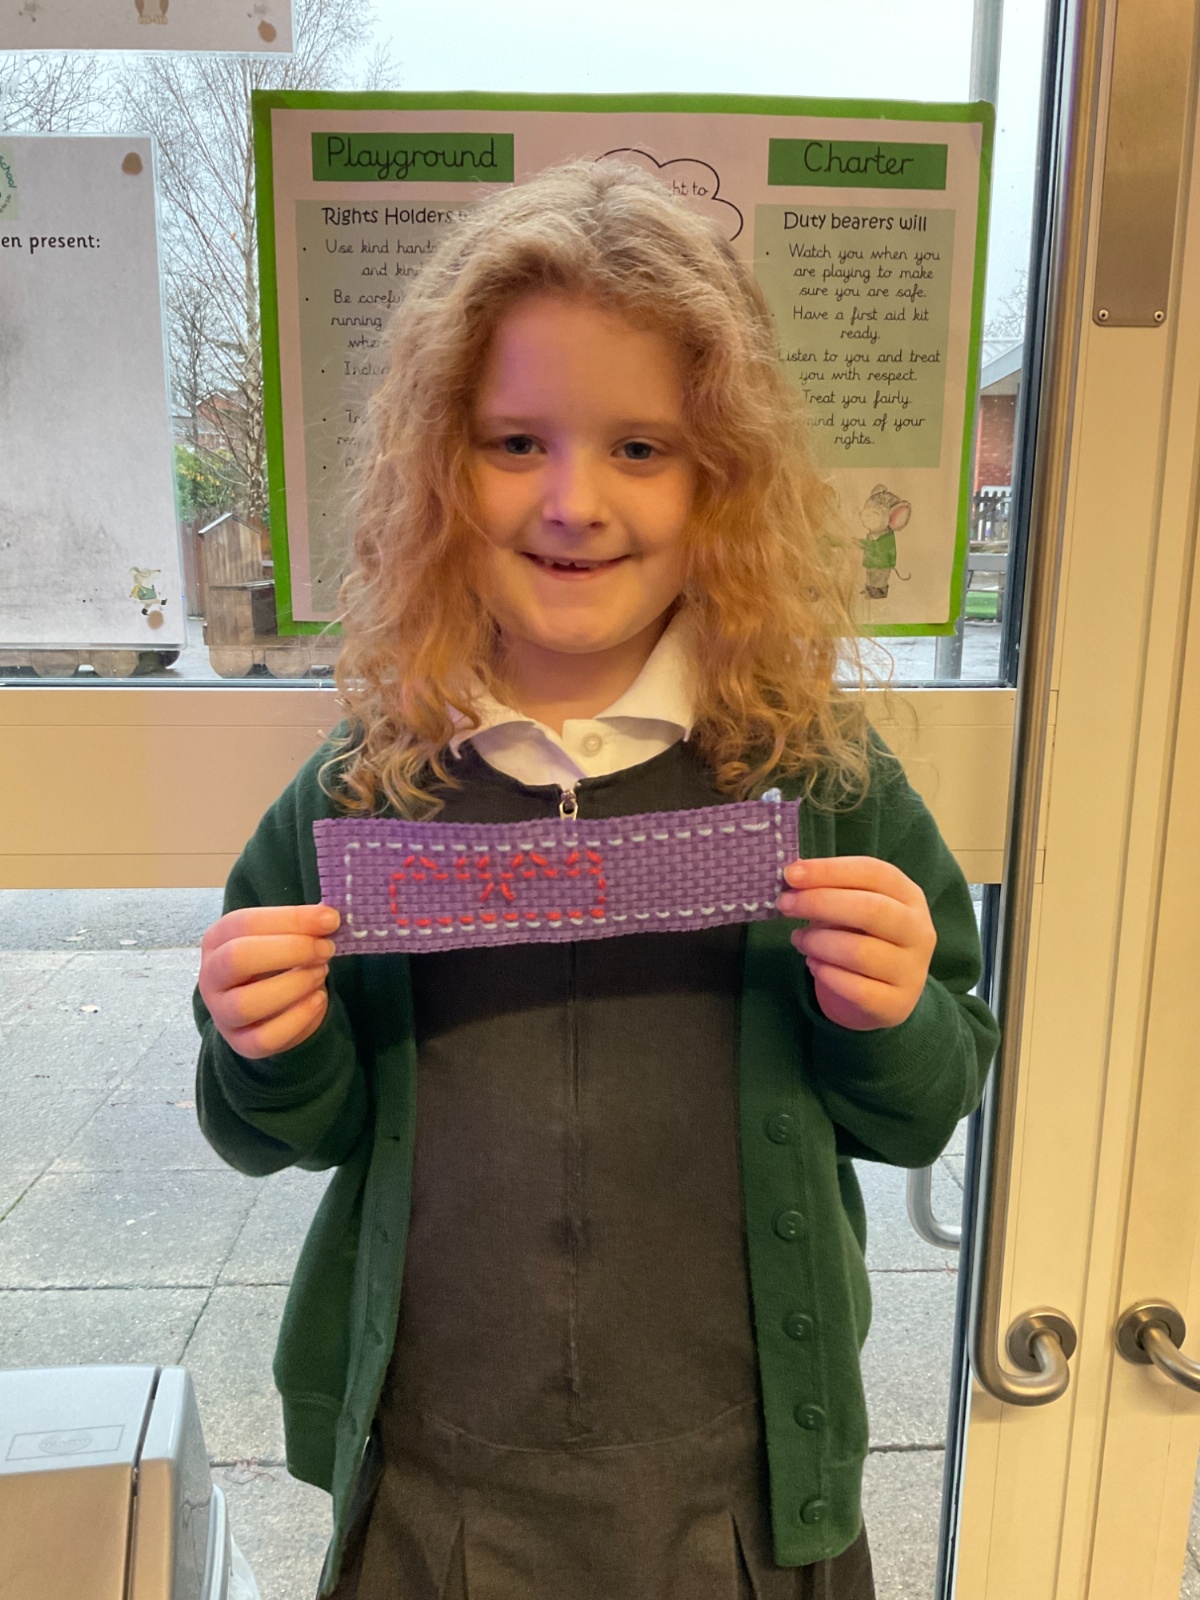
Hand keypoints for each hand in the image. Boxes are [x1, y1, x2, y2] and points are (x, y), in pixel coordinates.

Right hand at [199, 904, 339, 1059]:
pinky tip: (318, 999)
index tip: (330, 920)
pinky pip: (266, 1038)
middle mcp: (211, 976)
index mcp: (217, 939)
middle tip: (326, 949)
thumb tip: (327, 917)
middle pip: (237, 959)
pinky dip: (299, 1017)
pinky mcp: (241, 1043)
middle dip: (290, 951)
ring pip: (247, 1003)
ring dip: (294, 985)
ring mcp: (222, 1013)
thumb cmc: (273, 960)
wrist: (265, 1005)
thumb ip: (300, 926)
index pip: (245, 924)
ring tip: (321, 973)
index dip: (291, 919)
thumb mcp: (281, 936)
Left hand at [776, 856, 935, 1030]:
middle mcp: (919, 931)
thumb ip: (830, 890)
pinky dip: (827, 974)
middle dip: (819, 903)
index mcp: (909, 896)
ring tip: (799, 939)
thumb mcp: (853, 908)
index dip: (830, 870)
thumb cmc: (863, 938)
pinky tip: (814, 965)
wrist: (884, 995)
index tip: (790, 873)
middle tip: (784, 904)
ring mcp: (911, 970)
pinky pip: (856, 988)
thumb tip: (793, 876)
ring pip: (859, 951)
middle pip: (870, 909)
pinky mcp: (896, 1003)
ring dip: (818, 942)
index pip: (873, 873)